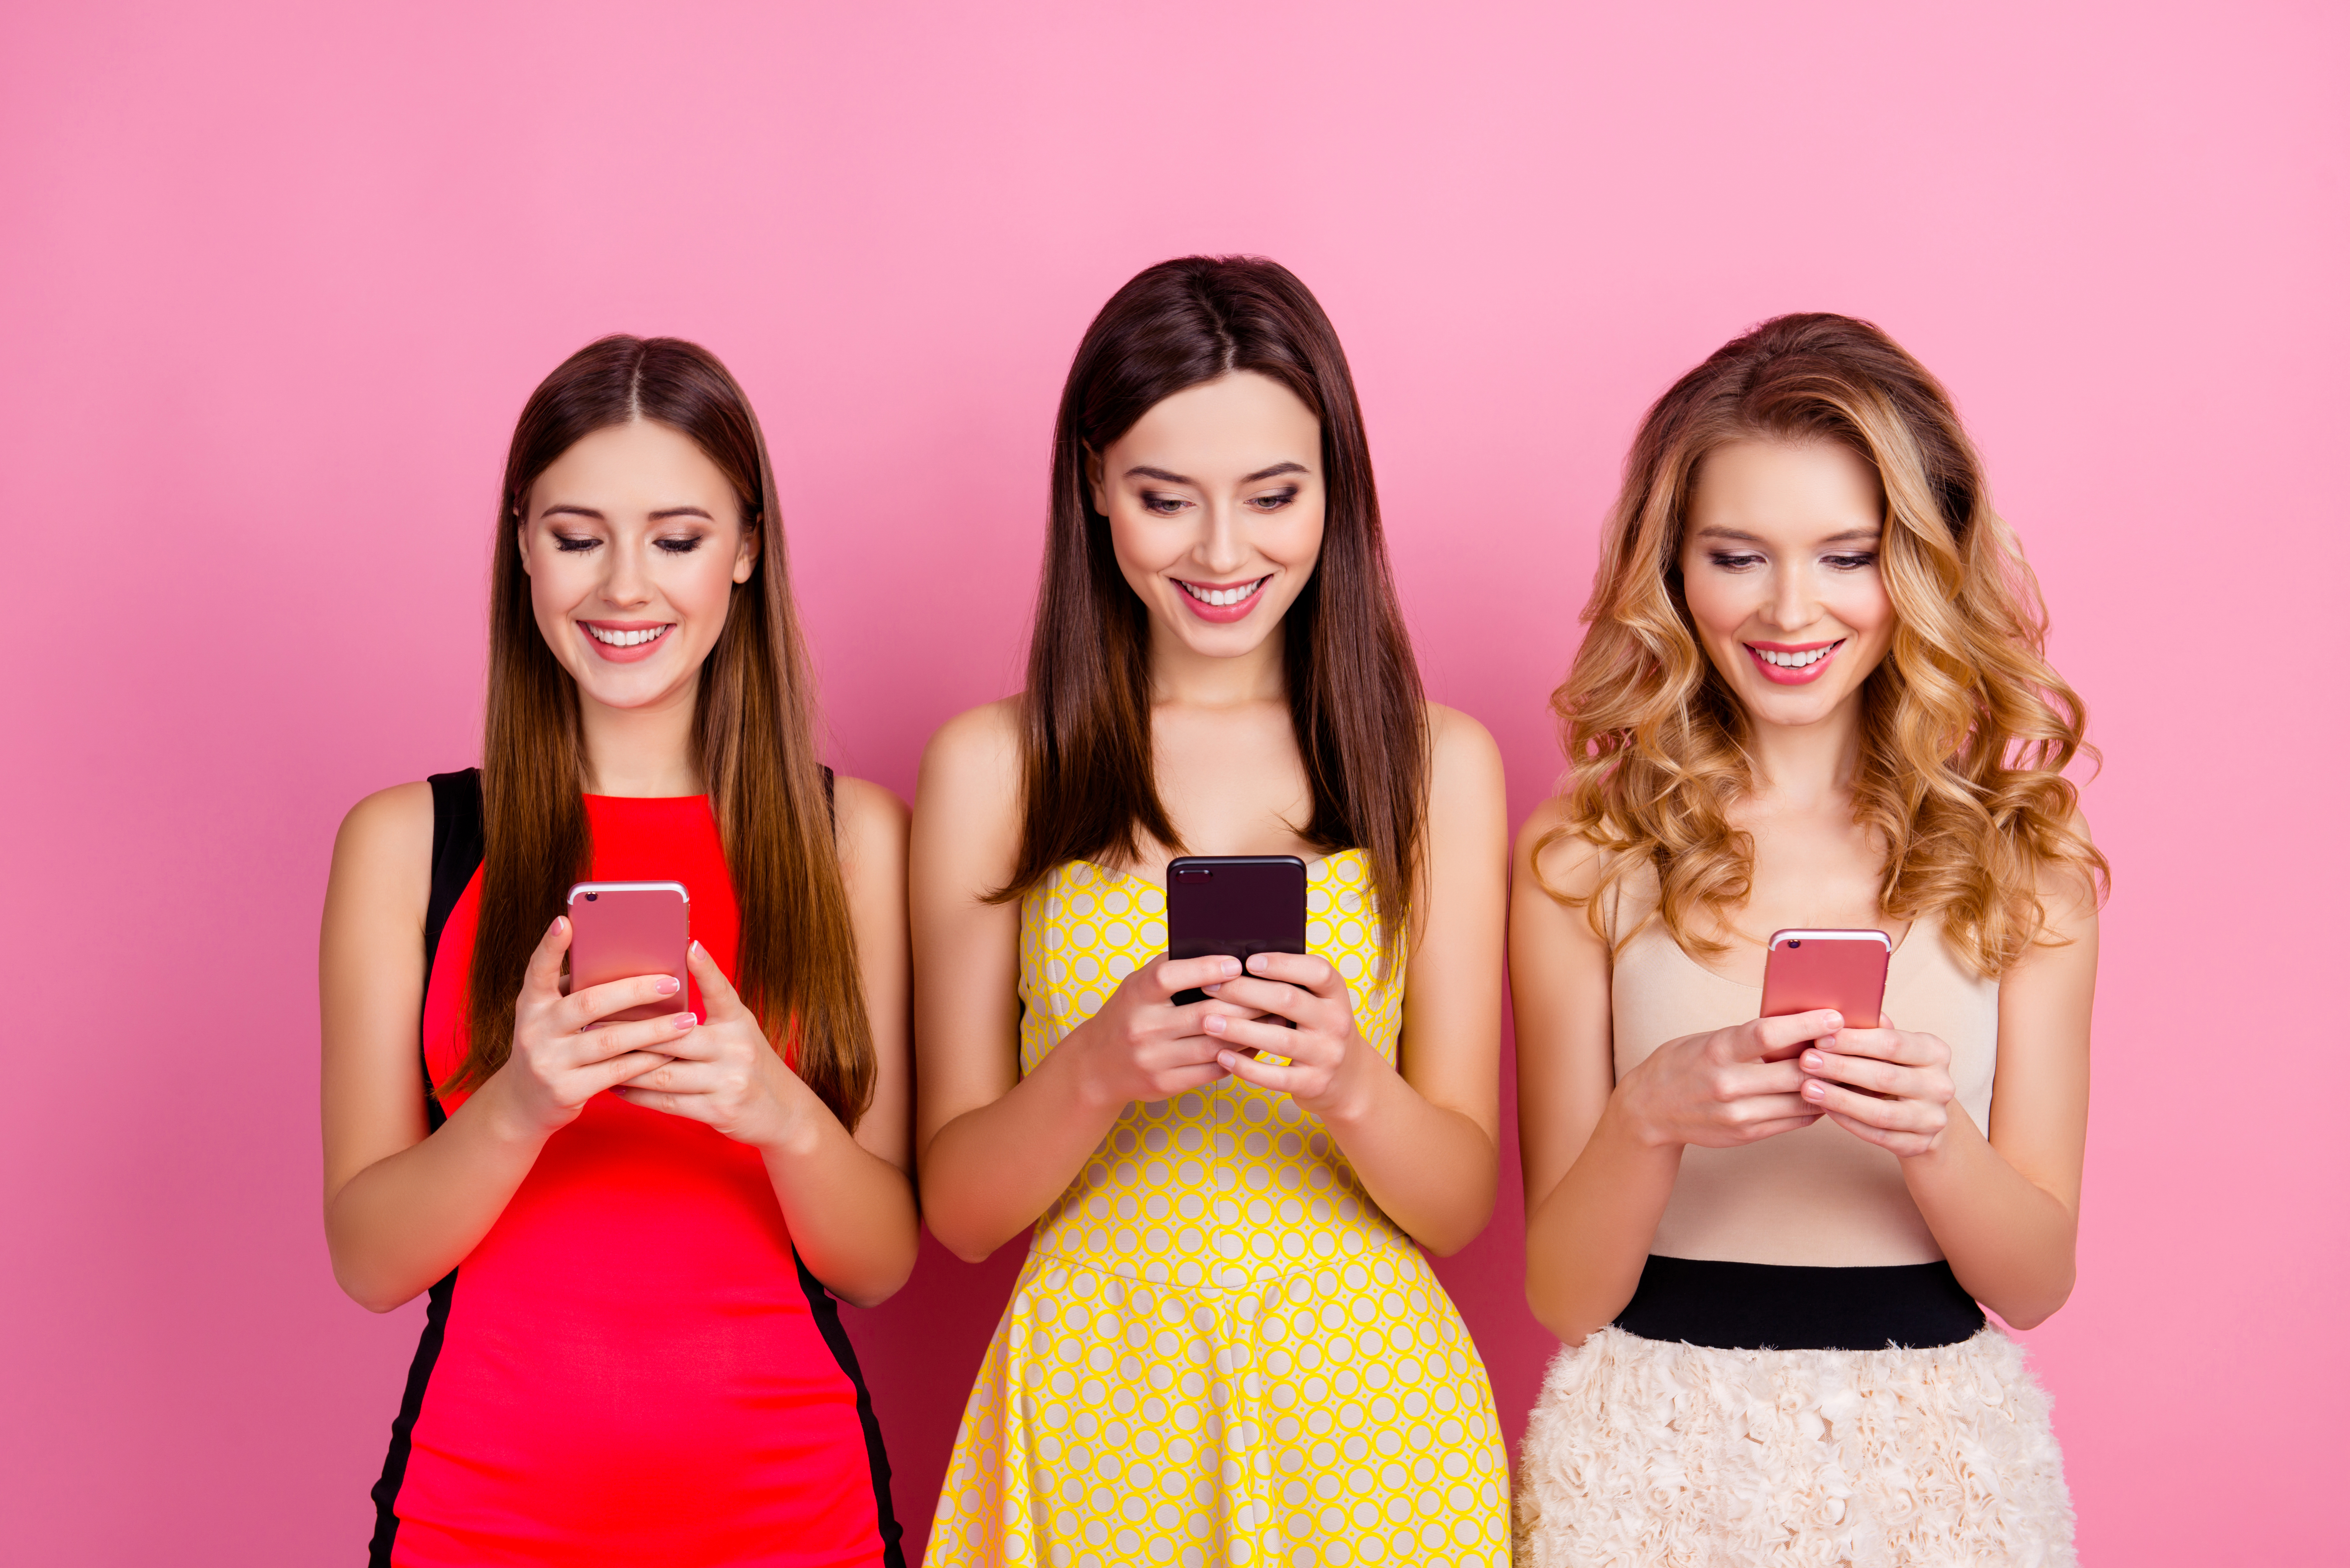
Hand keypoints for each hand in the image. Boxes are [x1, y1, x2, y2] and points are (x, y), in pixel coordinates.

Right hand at [484, 916, 701, 1139]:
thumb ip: (577, 993)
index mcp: (531, 1005)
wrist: (522, 1105)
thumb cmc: (552, 1047)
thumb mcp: (551, 1018)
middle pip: (589, 1003)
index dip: (551, 946)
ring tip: (687, 1021)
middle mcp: (534, 1030)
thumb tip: (628, 964)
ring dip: (653, 1030)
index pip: (538, 970)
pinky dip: (646, 1060)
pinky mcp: (566, 1091)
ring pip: (609, 1040)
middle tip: (673, 981)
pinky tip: (670, 1052)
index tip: (566, 921)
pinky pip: (616, 1071)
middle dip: (635, 991)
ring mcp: (548, 1062)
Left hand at [612, 942, 815, 1151]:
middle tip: (596, 1019)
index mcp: (739, 1022)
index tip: (688, 945)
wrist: (783, 1113)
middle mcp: (736, 1048)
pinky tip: (618, 1086)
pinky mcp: (719, 1110)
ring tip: (597, 1056)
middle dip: (632, 1029)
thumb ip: (708, 1015)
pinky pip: (668, 1102)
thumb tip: (661, 994)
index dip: (705, 968)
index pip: (721, 991)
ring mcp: (729, 1080)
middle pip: (674, 1035)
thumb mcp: (738, 1032)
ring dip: (626, 1066)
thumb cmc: (748, 1065)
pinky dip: (639, 1095)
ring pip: (664, 1072)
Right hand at [1064, 954, 1259, 1112]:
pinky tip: (1255, 1044)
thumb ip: (1170, 969)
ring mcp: (1153, 1060)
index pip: (1169, 977)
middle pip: (1204, 1013)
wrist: (1095, 1066)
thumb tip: (1220, 952)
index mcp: (1135, 996)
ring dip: (1250, 1032)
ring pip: (1214, 1045)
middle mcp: (1142, 1028)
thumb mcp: (1136, 985)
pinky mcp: (1164, 1084)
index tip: (1236, 963)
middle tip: (1276, 992)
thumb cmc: (1126, 1015)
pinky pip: (1211, 1070)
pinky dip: (1237, 1057)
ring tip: (1276, 1018)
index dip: (1204, 968)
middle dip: (1246, 1002)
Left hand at [1200, 951, 1384, 1125]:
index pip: (1317, 971)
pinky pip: (1275, 1077)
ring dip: (1240, 1029)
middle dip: (1245, 992)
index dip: (1283, 964)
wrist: (1350, 1078)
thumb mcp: (1319, 1002)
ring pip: (1280, 1039)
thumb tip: (1238, 965)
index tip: (1249, 961)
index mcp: (1336, 995)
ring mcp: (1327, 1055)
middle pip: (1289, 1000)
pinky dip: (1247, 1067)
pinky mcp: (1313, 1084)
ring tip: (1208, 1022)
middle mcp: (1336, 1023)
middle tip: (1210, 987)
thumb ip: (1292, 984)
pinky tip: (1223, 1057)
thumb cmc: (1319, 1030)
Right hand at [1612, 1008, 1843, 1149]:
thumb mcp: (1708, 1039)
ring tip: (1846, 1069)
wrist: (1649, 1109)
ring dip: (1827, 1085)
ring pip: (1801, 1100)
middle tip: (1853, 1045)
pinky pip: (1794, 1120)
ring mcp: (1738, 1114)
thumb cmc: (1682, 1064)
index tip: (1835, 1016)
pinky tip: (1822, 1091)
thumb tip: (1799, 1026)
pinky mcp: (1746, 1134)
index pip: (1768, 1034)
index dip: (1807, 1025)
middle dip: (1829, 1059)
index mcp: (1716, 1050)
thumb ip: (1748, 1037)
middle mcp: (1727, 1084)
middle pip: (1794, 1072)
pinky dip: (1813, 1105)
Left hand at [1798, 1013, 1956, 1157]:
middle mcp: (1940, 1086)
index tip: (1819, 1037)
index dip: (1853, 1041)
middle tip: (1805, 1061)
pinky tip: (1824, 1110)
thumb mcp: (1893, 1047)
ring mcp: (1932, 1118)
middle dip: (1841, 1068)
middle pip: (1884, 1077)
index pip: (1892, 1043)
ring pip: (1880, 1112)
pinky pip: (1878, 1136)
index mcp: (1935, 1052)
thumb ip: (1872, 1030)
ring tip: (1807, 1088)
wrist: (1924, 1114)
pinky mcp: (1919, 1144)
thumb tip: (1844, 1009)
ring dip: (1840, 1099)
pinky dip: (1849, 1123)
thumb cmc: (1897, 1069)